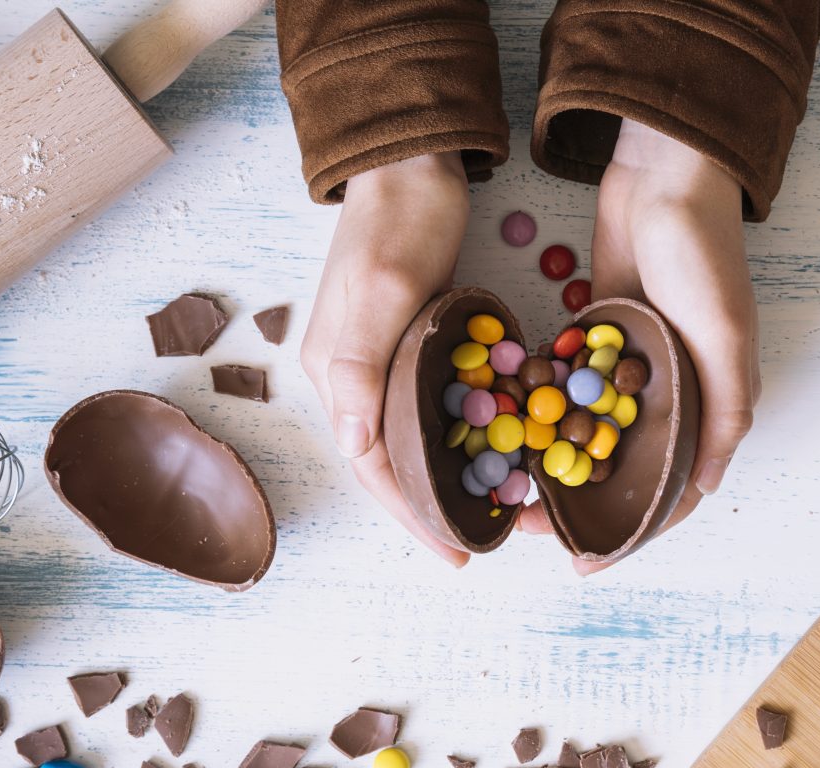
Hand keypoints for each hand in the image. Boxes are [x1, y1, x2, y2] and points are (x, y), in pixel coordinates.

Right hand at [301, 152, 471, 566]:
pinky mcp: (405, 341)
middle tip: (478, 541)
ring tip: (484, 507)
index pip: (369, 466)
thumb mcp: (385, 290)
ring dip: (440, 476)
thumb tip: (352, 447)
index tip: (456, 552)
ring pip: (406, 437)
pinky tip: (484, 449)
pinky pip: (425, 406)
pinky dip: (452, 435)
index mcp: (334, 373)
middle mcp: (348, 375)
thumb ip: (362, 366)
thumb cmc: (399, 221)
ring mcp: (375, 358)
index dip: (411, 516)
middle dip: (427, 508)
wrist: (409, 162)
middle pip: (385, 461)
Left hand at [520, 119, 759, 573]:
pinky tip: (501, 431)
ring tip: (505, 488)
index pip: (670, 489)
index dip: (629, 531)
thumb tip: (707, 487)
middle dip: (574, 504)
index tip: (583, 561)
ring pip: (584, 434)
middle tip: (524, 524)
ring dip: (550, 462)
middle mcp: (667, 392)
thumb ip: (724, 409)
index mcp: (707, 402)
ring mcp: (627, 366)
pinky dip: (538, 410)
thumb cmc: (703, 254)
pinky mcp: (594, 335)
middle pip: (618, 470)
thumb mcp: (724, 334)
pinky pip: (563, 386)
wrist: (664, 175)